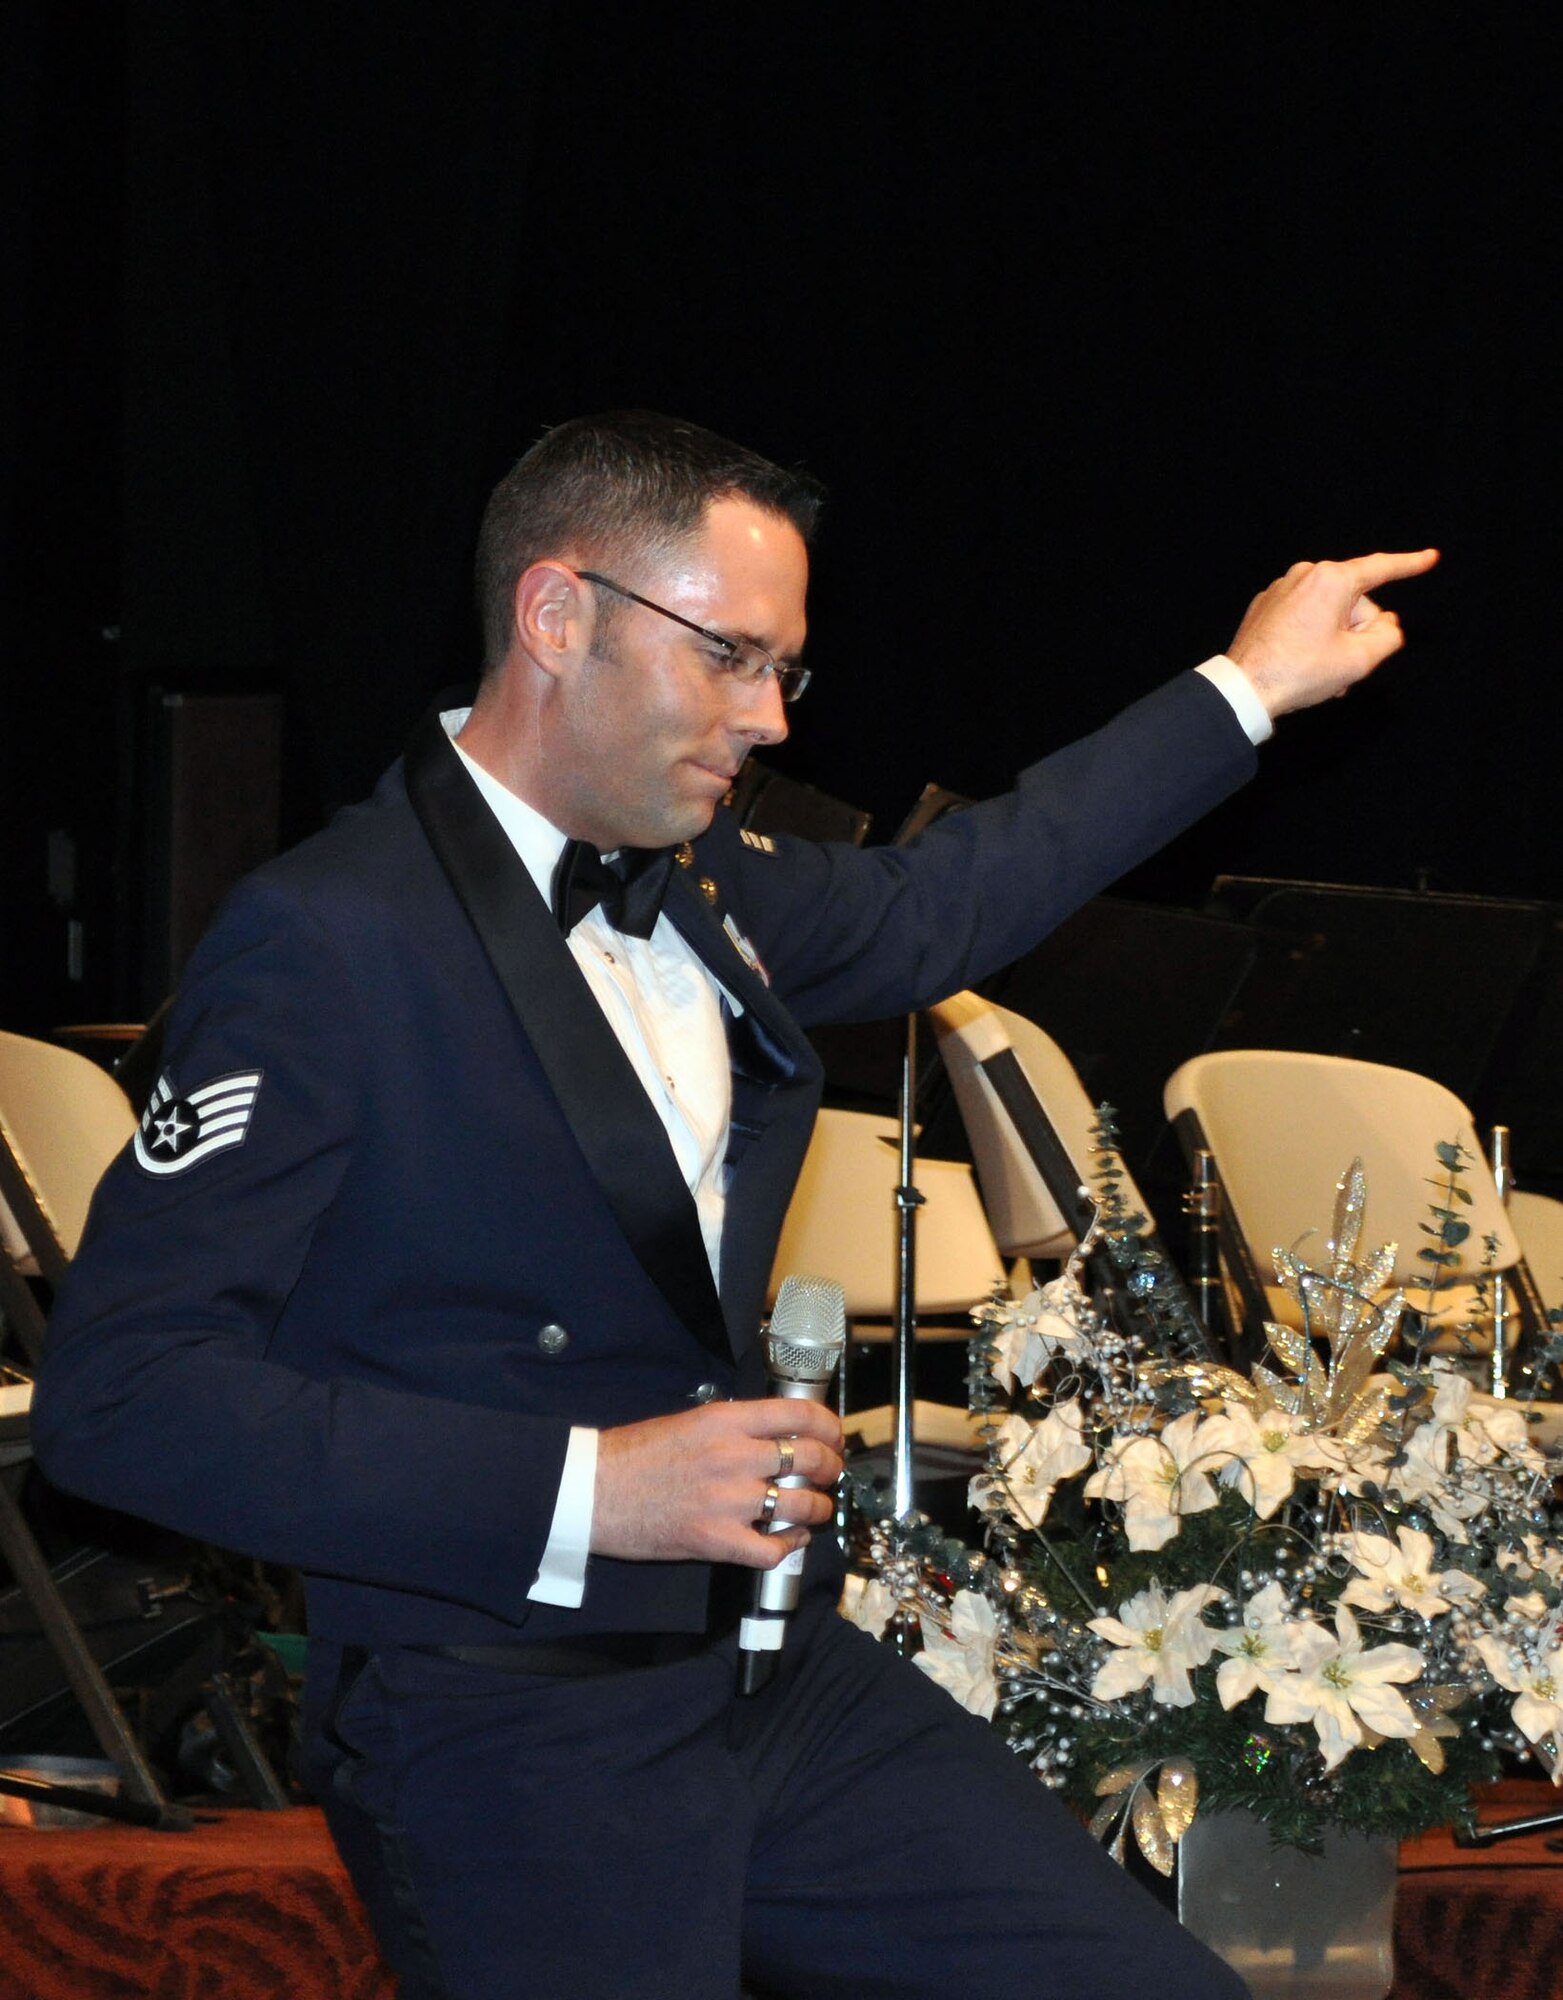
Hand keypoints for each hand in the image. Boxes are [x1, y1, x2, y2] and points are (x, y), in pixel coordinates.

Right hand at [591, 1398, 844, 1566]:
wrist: (594, 1491)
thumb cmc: (634, 1456)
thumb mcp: (689, 1422)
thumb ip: (734, 1427)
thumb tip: (774, 1434)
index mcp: (726, 1421)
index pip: (799, 1415)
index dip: (829, 1427)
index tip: (834, 1437)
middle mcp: (734, 1457)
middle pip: (810, 1458)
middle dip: (831, 1467)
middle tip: (830, 1474)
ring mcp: (728, 1501)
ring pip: (801, 1504)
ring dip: (817, 1508)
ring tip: (815, 1508)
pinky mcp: (718, 1541)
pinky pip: (774, 1548)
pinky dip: (791, 1545)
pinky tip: (790, 1539)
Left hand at [1225, 548, 1439, 716]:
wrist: (1243, 688)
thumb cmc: (1301, 672)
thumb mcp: (1359, 660)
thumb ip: (1388, 636)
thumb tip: (1387, 624)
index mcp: (1331, 579)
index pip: (1380, 568)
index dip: (1410, 565)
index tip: (1431, 558)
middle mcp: (1305, 574)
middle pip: (1354, 602)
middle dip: (1357, 633)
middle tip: (1343, 666)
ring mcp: (1281, 588)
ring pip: (1329, 612)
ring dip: (1335, 641)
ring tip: (1323, 672)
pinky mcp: (1265, 605)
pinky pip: (1304, 616)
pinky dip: (1312, 637)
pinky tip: (1304, 664)